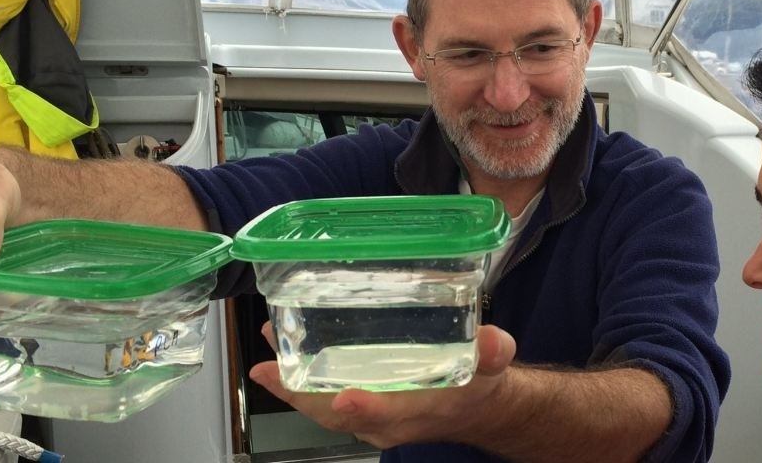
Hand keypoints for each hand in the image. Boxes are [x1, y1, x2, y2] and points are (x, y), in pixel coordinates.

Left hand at [249, 322, 516, 448]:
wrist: (476, 407)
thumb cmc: (480, 384)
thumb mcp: (495, 366)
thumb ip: (494, 353)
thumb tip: (496, 340)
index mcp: (419, 411)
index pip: (388, 414)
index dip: (365, 407)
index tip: (344, 397)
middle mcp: (387, 420)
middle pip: (337, 414)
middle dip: (302, 392)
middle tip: (272, 365)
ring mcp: (369, 417)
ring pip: (322, 408)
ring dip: (291, 384)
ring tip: (266, 350)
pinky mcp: (359, 407)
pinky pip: (321, 400)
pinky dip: (298, 382)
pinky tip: (279, 356)